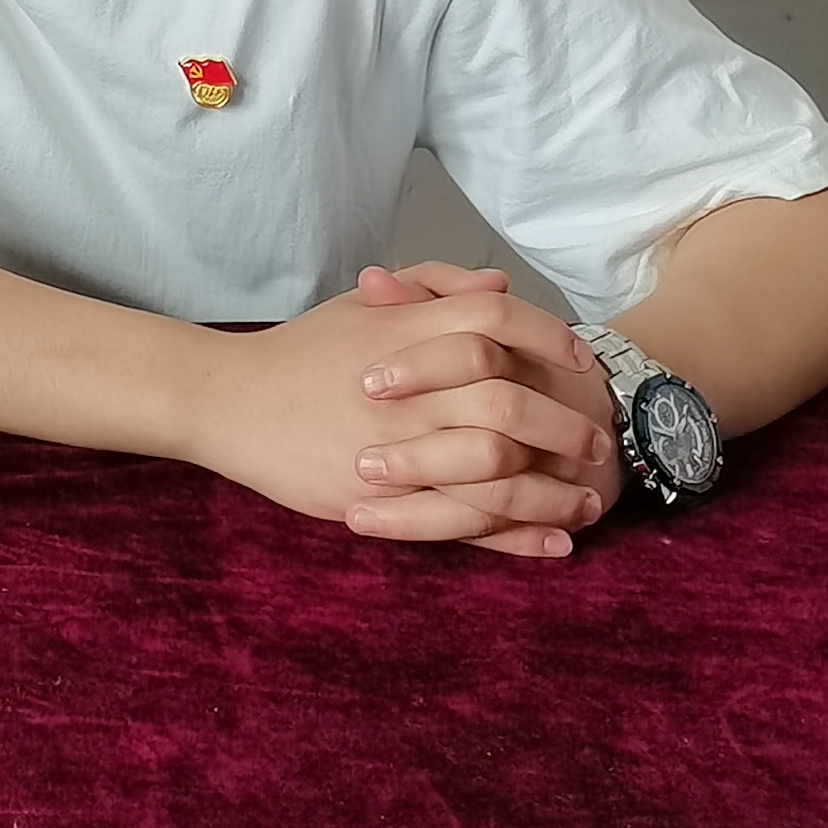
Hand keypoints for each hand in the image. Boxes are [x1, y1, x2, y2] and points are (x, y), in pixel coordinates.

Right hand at [189, 274, 611, 562]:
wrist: (230, 401)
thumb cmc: (299, 352)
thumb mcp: (360, 308)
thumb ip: (430, 290)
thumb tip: (498, 286)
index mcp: (404, 331)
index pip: (495, 320)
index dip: (547, 336)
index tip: (583, 362)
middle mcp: (408, 387)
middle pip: (510, 400)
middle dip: (565, 425)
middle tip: (597, 444)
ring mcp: (397, 445)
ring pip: (497, 470)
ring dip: (553, 490)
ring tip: (588, 503)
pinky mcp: (385, 498)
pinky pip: (464, 521)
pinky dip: (517, 535)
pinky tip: (551, 541)